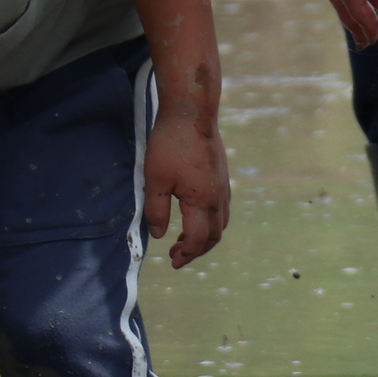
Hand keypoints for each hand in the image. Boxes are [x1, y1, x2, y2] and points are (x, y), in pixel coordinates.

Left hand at [142, 114, 230, 267]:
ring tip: (183, 239)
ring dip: (204, 237)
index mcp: (202, 201)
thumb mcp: (154, 180)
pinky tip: (194, 216)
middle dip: (196, 250)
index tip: (172, 261)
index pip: (198, 239)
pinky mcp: (222, 178)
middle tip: (176, 255)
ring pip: (220, 224)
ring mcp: (223, 188)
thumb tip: (159, 235)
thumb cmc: (170, 145)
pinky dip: (209, 222)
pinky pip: (221, 210)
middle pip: (213, 236)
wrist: (192, 115)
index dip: (186, 254)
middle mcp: (218, 198)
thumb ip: (156, 210)